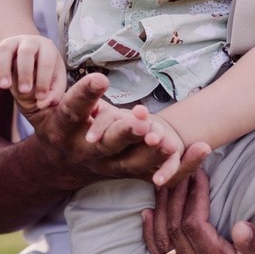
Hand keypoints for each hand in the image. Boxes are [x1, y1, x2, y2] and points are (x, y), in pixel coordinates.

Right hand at [0, 34, 65, 111]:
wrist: (31, 60)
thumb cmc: (45, 73)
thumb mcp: (56, 83)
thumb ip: (54, 94)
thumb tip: (42, 103)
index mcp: (47, 48)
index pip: (46, 62)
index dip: (43, 80)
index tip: (41, 97)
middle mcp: (29, 41)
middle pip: (25, 52)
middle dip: (24, 72)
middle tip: (24, 91)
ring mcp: (12, 41)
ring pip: (4, 49)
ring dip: (3, 69)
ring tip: (4, 87)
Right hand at [25, 74, 207, 190]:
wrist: (62, 163)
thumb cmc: (60, 124)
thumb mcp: (51, 107)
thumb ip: (73, 95)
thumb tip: (94, 81)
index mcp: (63, 129)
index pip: (73, 108)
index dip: (86, 94)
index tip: (102, 79)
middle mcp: (86, 152)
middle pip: (108, 144)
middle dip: (126, 133)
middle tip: (142, 122)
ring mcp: (110, 166)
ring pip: (134, 163)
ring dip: (153, 152)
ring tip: (167, 140)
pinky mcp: (131, 173)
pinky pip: (160, 174)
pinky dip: (183, 165)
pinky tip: (203, 148)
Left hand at [142, 169, 254, 253]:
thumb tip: (242, 228)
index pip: (194, 227)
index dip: (193, 197)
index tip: (197, 174)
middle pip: (175, 233)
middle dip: (174, 198)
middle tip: (178, 174)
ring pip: (163, 244)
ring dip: (160, 212)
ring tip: (164, 186)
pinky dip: (151, 235)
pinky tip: (148, 214)